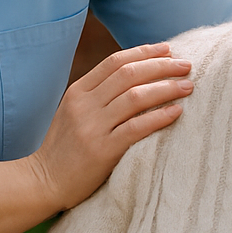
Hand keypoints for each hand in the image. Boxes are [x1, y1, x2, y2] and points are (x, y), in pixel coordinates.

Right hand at [27, 43, 192, 210]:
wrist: (44, 182)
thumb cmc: (65, 147)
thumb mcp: (74, 112)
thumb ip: (98, 94)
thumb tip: (137, 75)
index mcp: (78, 92)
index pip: (114, 61)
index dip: (144, 52)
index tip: (167, 49)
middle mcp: (84, 105)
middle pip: (128, 74)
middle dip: (162, 66)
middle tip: (186, 65)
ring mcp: (92, 127)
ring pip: (136, 97)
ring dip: (166, 88)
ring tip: (187, 86)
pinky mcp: (101, 151)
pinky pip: (136, 128)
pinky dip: (159, 117)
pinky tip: (176, 111)